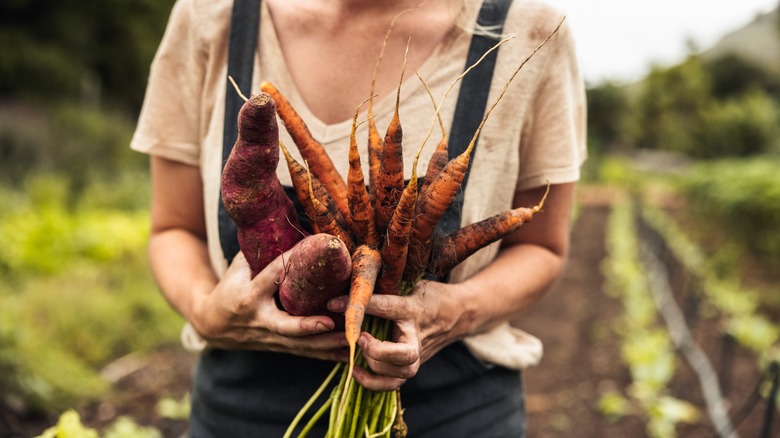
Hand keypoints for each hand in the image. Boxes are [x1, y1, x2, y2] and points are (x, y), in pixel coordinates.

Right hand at [191, 250, 348, 361]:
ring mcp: (270, 337)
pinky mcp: (279, 347)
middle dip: (307, 326)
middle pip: (285, 326)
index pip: (271, 277)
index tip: (311, 249)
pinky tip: (349, 356)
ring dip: (326, 344)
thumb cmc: (229, 288)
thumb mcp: (237, 268)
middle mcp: (259, 319)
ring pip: (300, 344)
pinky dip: (327, 355)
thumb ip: (259, 253)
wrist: (211, 325)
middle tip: (330, 322)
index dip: (289, 263)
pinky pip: (305, 353)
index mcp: (248, 296)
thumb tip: (286, 224)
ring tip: (352, 340)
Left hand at [328, 280, 469, 390]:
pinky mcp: (412, 367)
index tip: (333, 303)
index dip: (360, 305)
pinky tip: (356, 370)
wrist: (460, 315)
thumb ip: (389, 285)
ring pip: (398, 372)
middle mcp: (417, 336)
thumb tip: (355, 278)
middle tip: (361, 337)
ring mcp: (418, 355)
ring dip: (374, 364)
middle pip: (403, 354)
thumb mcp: (413, 284)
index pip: (387, 307)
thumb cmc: (431, 295)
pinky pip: (393, 384)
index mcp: (414, 310)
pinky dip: (372, 382)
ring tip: (359, 348)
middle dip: (378, 350)